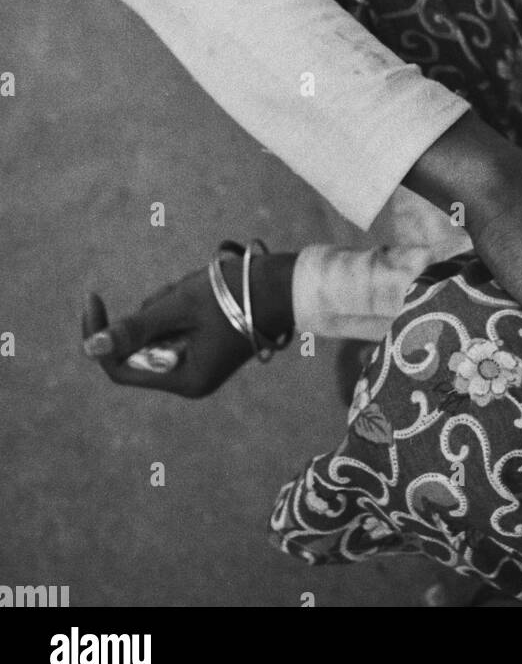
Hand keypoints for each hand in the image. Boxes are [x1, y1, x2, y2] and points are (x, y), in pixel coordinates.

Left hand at [82, 253, 295, 397]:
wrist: (288, 284)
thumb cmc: (237, 294)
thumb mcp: (181, 306)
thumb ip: (136, 327)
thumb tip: (92, 346)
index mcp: (186, 379)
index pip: (122, 368)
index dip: (102, 337)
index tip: (93, 300)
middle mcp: (191, 378)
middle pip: (142, 347)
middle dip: (150, 313)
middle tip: (176, 290)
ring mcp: (200, 362)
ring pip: (158, 331)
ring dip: (166, 305)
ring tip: (197, 289)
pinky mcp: (207, 345)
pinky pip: (175, 327)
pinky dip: (179, 307)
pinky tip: (203, 293)